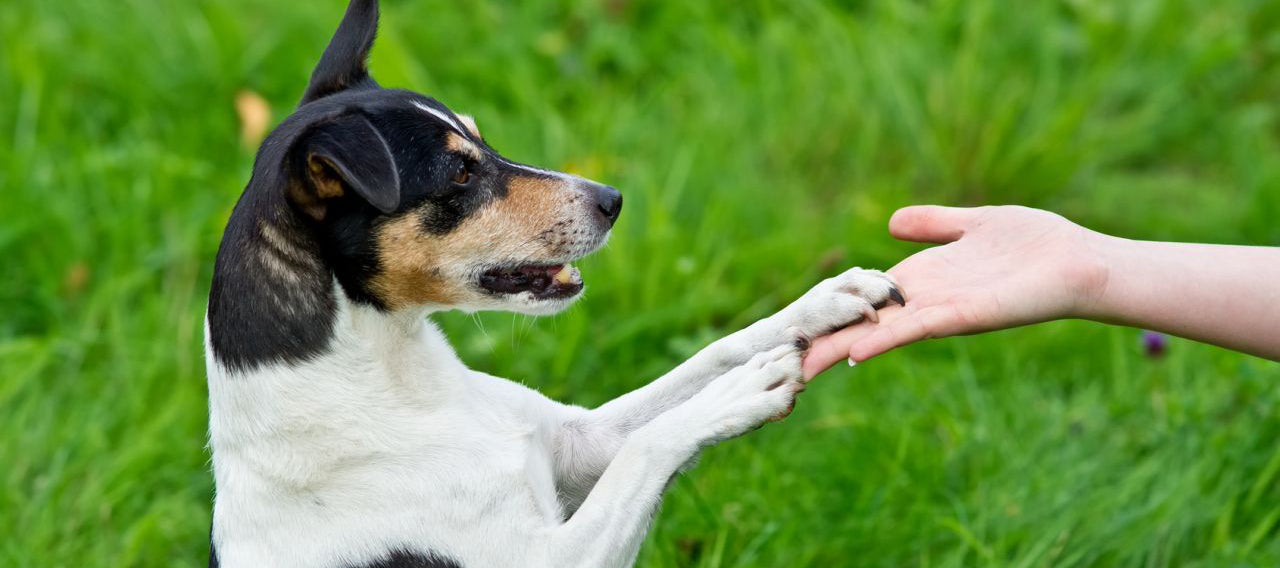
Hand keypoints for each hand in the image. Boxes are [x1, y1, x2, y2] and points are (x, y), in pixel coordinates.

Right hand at [803, 205, 1109, 376]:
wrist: (1081, 263)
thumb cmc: (1037, 244)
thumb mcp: (974, 223)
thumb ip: (933, 223)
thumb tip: (891, 221)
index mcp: (924, 278)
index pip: (865, 297)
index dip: (831, 309)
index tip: (794, 324)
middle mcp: (925, 300)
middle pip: (864, 322)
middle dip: (824, 338)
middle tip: (781, 356)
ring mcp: (940, 312)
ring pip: (879, 332)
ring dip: (842, 348)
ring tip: (803, 364)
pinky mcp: (961, 317)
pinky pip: (914, 329)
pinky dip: (884, 340)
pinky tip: (855, 353)